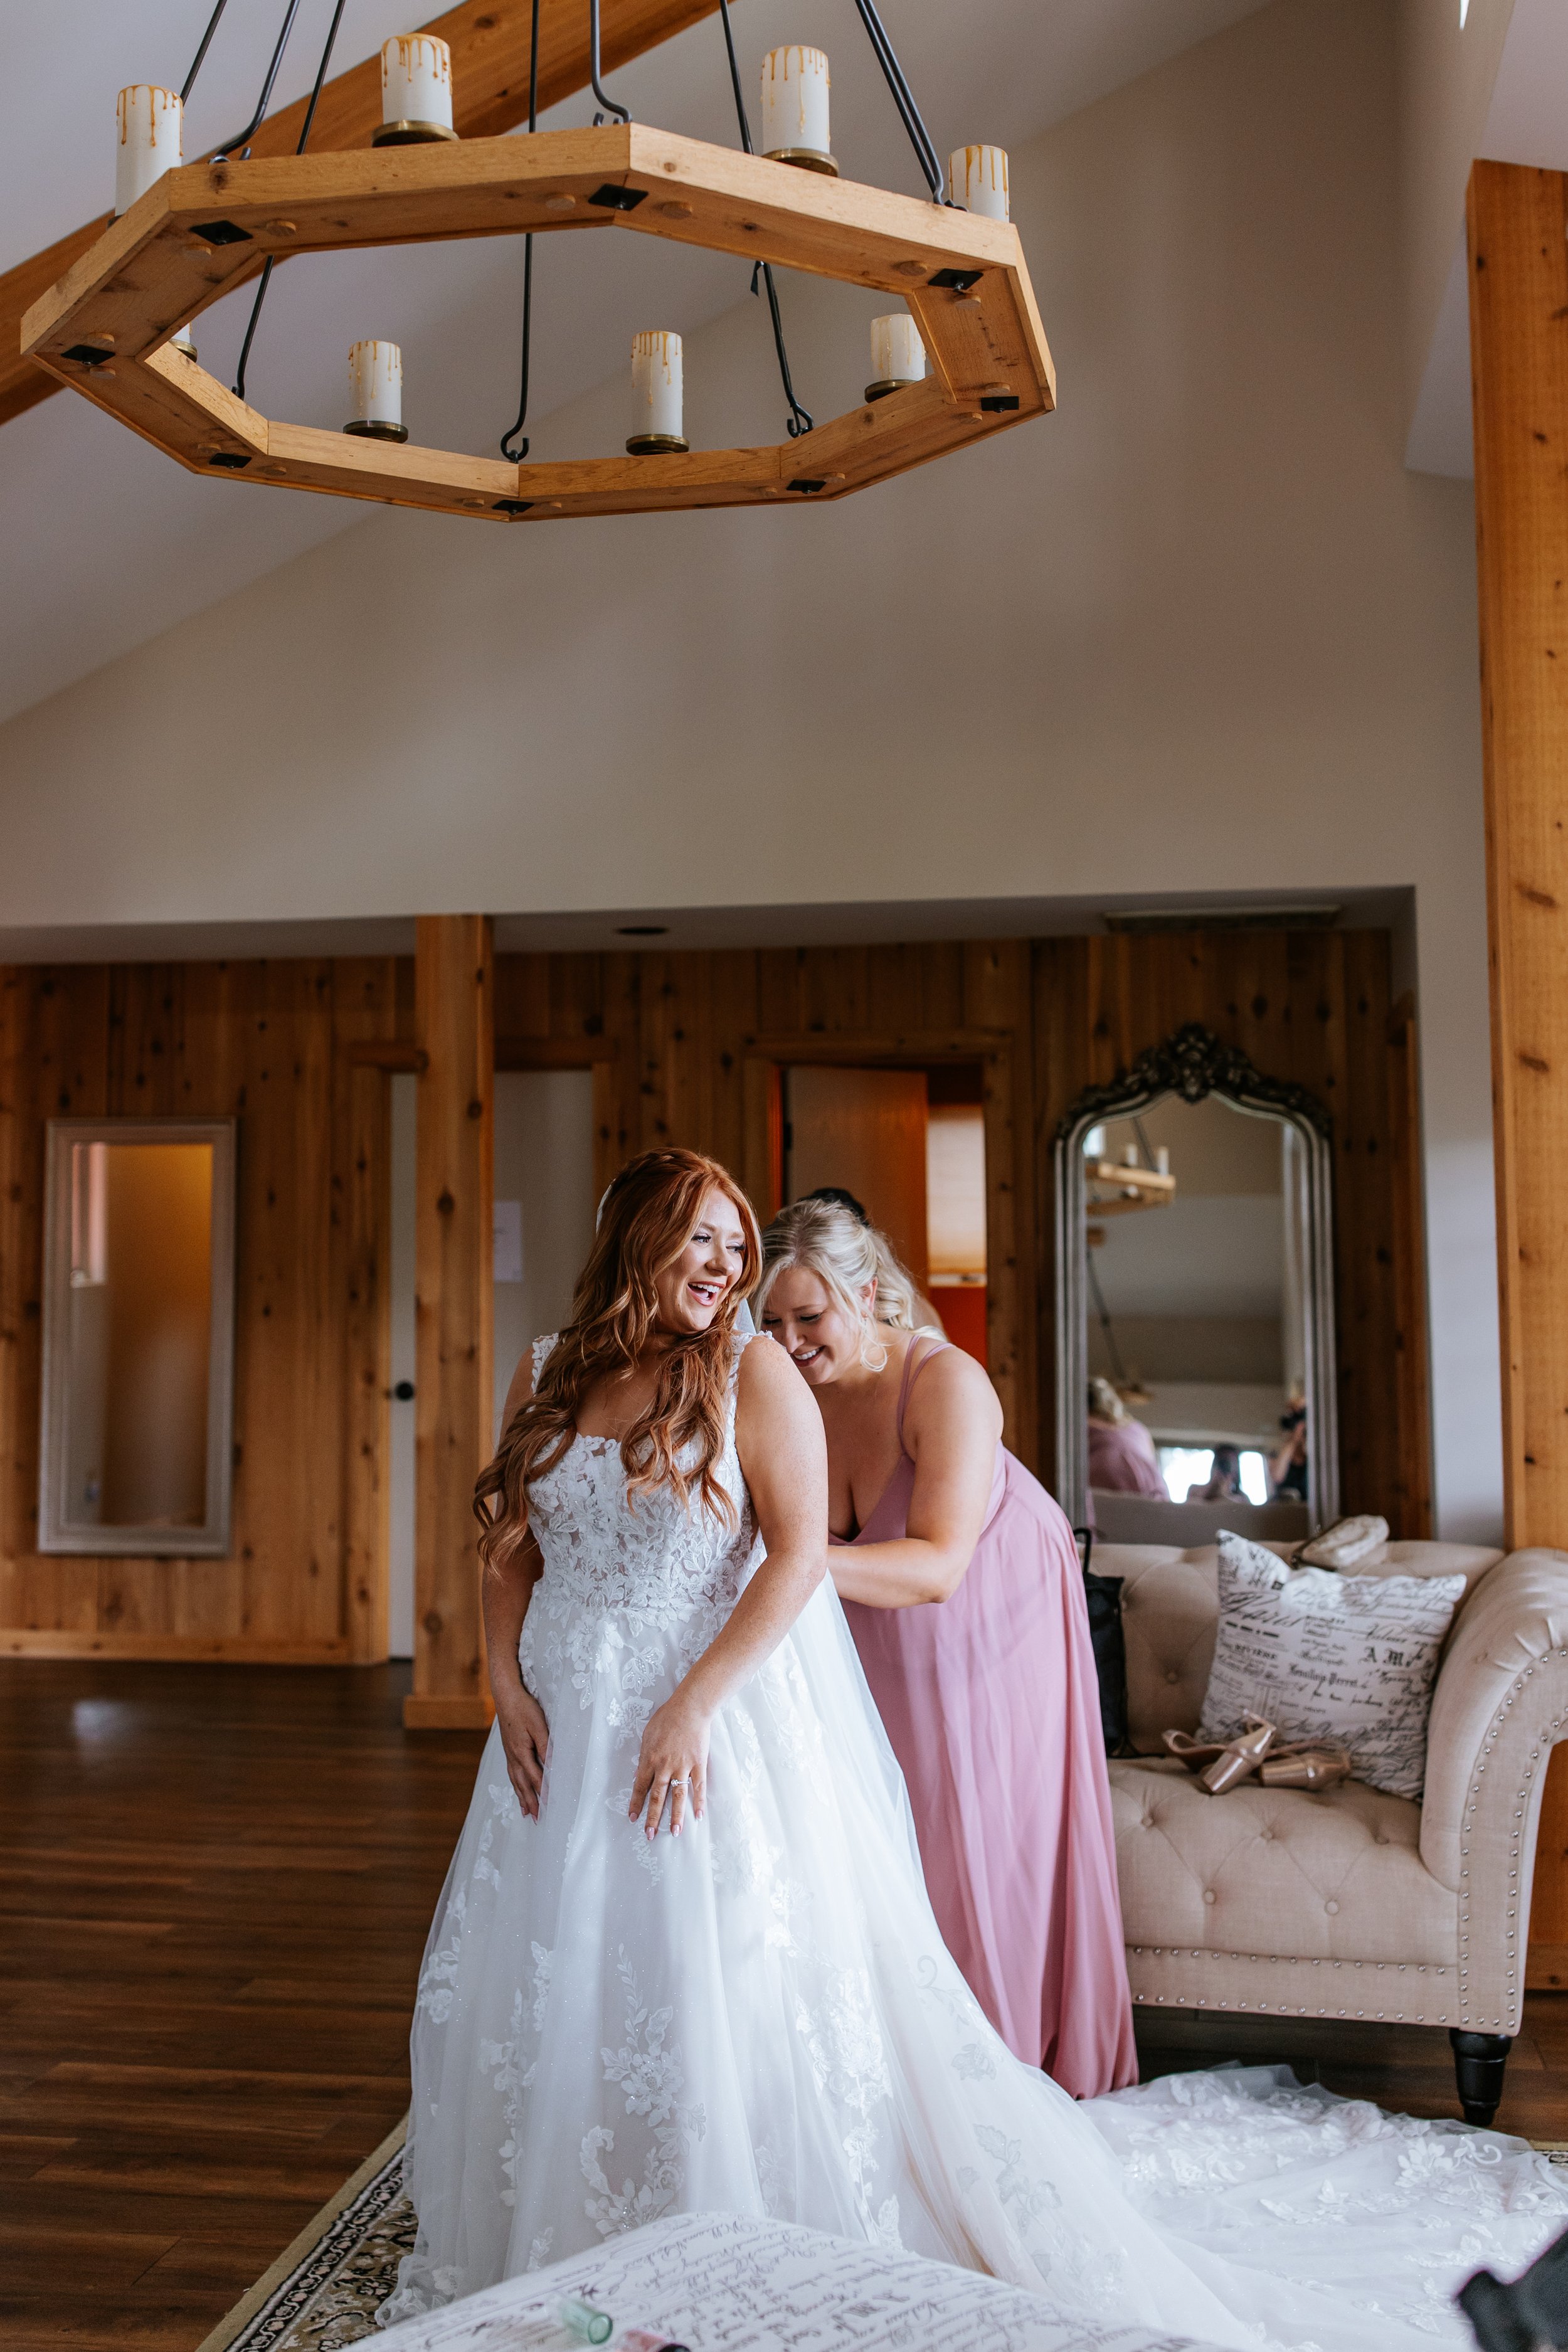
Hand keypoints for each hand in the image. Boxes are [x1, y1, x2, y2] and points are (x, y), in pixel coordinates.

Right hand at [496, 1683, 549, 1819]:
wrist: (505, 1696)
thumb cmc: (524, 1708)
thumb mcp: (538, 1725)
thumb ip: (545, 1746)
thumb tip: (552, 1765)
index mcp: (522, 1753)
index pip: (535, 1778)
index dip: (543, 1793)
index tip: (549, 1808)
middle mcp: (513, 1757)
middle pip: (523, 1784)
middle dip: (530, 1802)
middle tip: (536, 1819)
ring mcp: (509, 1754)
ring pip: (516, 1781)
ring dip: (521, 1797)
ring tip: (525, 1812)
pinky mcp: (509, 1749)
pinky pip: (512, 1773)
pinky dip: (515, 1785)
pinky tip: (518, 1787)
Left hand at [629, 1691, 709, 1839]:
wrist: (690, 1708)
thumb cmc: (667, 1717)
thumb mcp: (648, 1735)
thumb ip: (644, 1755)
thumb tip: (640, 1774)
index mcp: (650, 1759)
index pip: (640, 1787)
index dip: (636, 1803)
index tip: (633, 1818)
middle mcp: (665, 1767)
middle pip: (658, 1797)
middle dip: (653, 1817)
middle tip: (650, 1835)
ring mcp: (683, 1767)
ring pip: (678, 1796)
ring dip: (675, 1816)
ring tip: (674, 1832)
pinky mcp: (698, 1764)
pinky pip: (698, 1787)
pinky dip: (699, 1802)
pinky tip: (698, 1815)